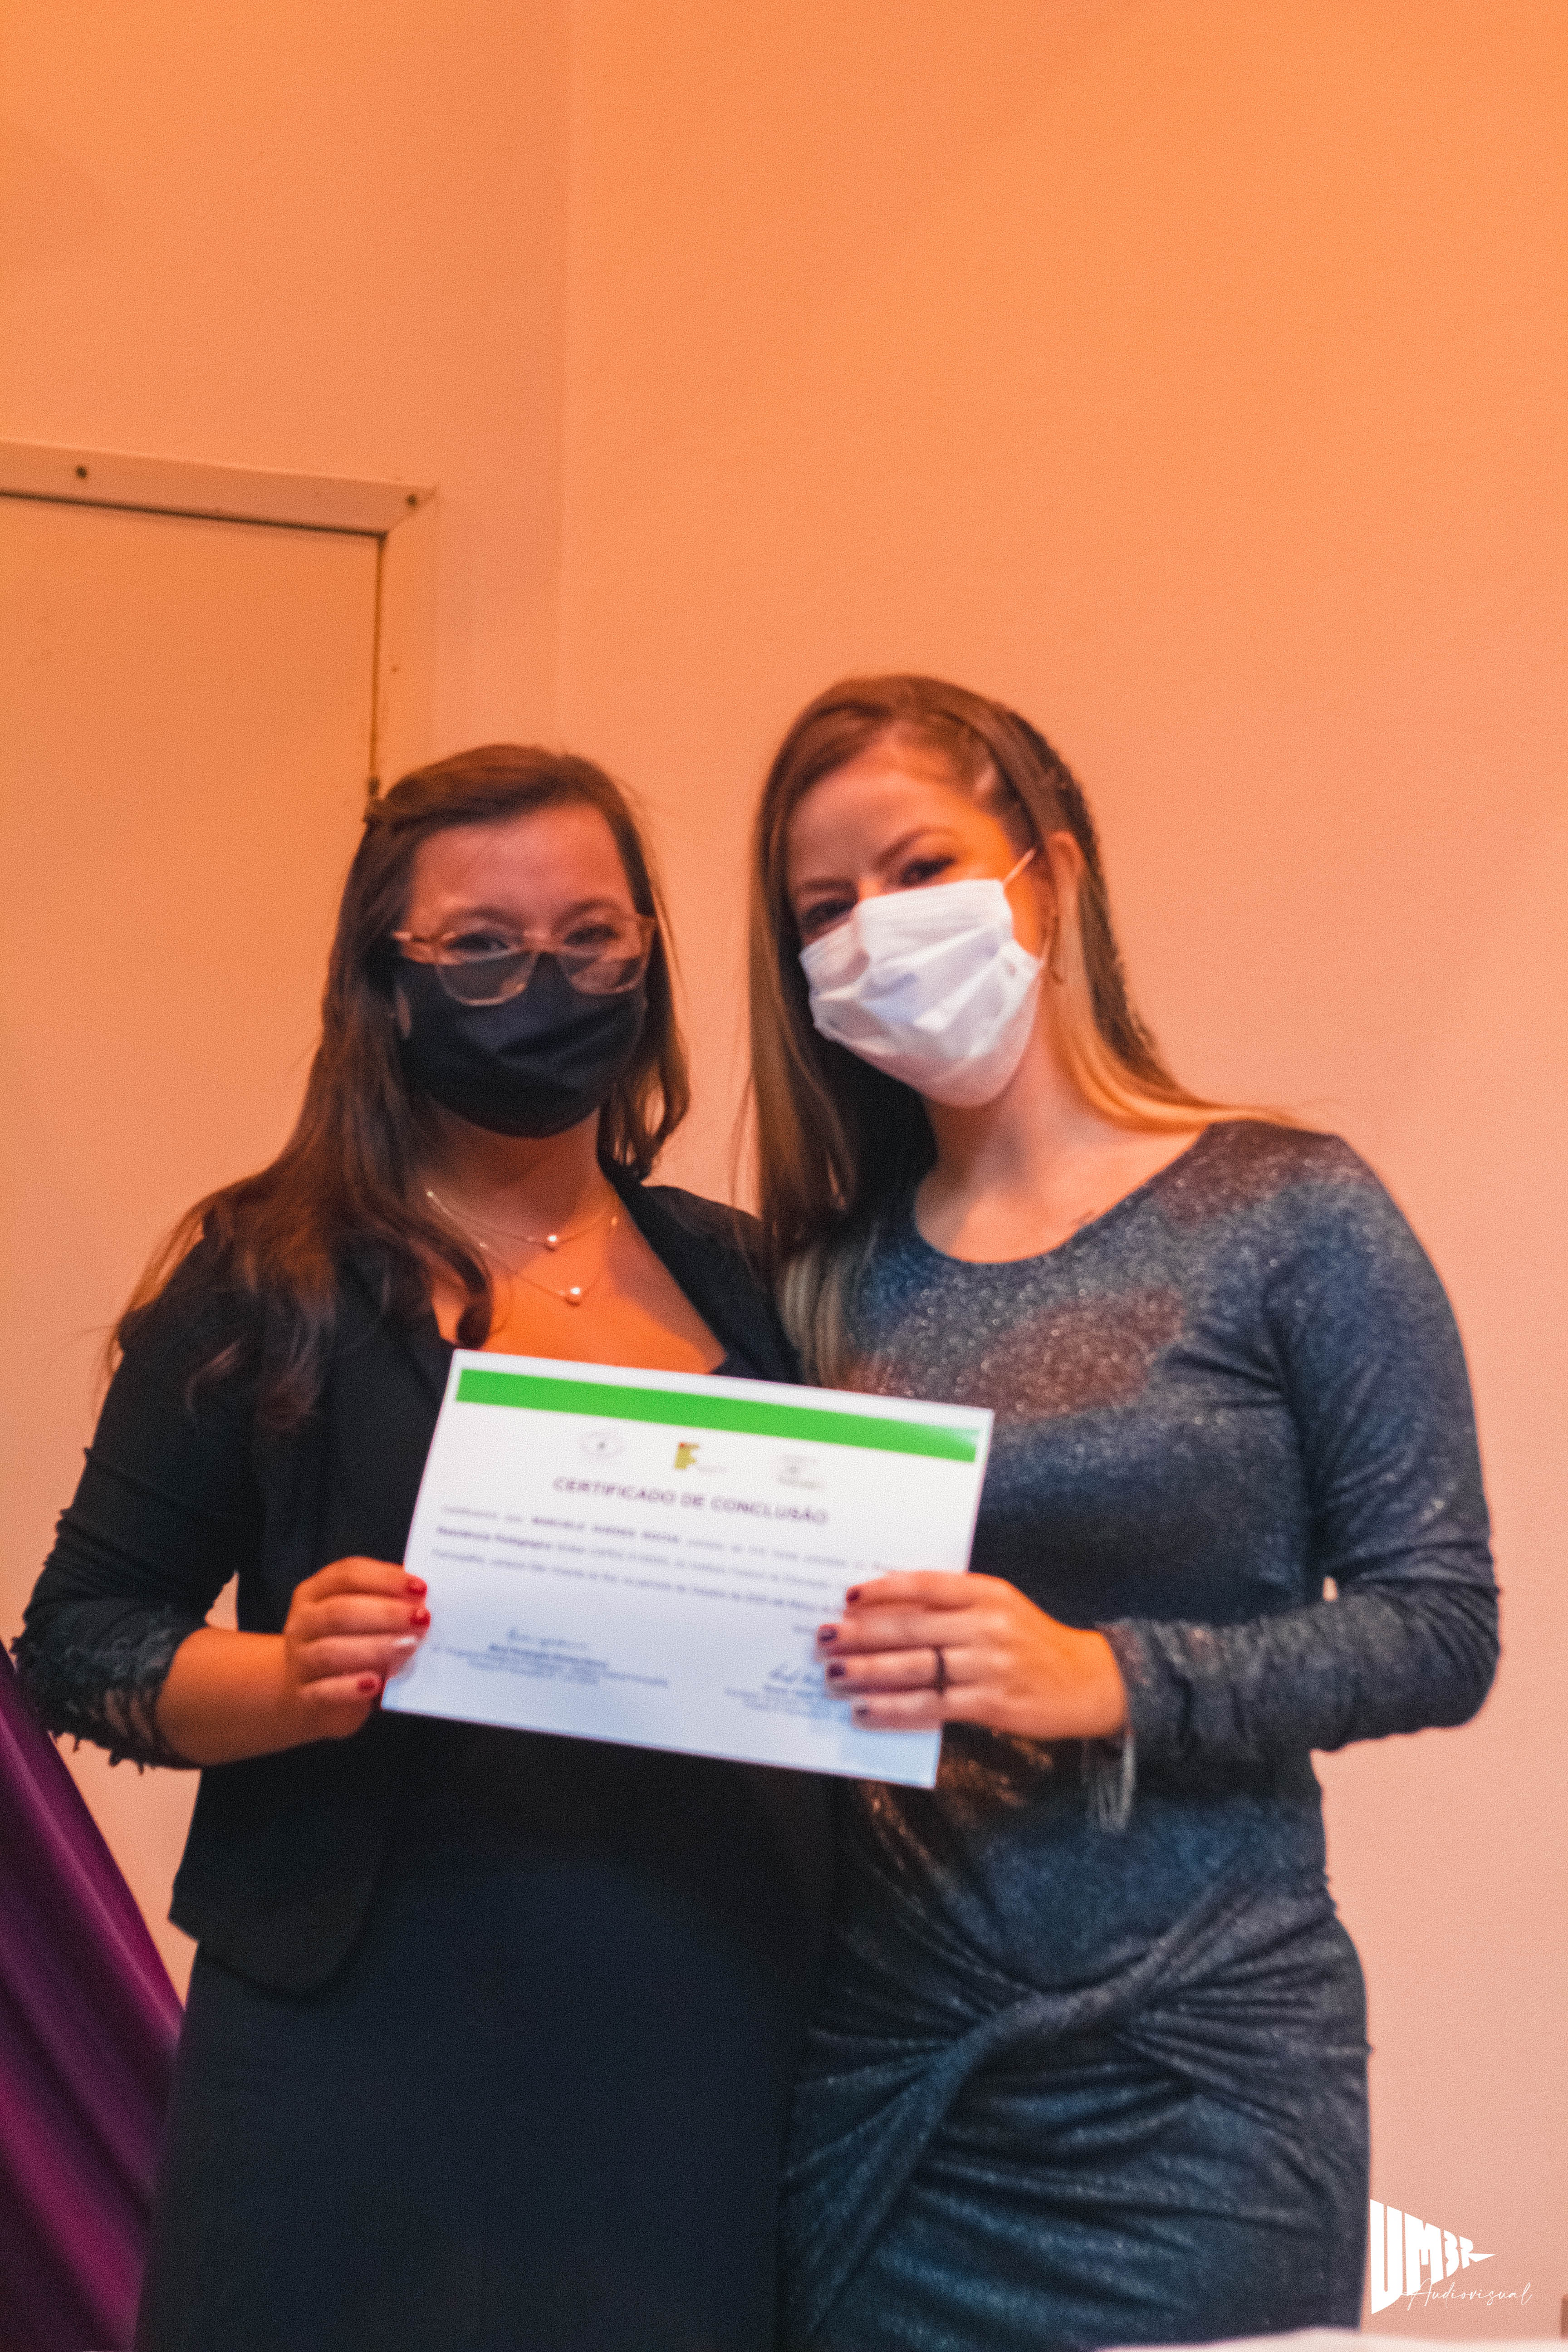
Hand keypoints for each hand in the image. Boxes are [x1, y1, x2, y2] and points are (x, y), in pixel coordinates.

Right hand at [280, 1557, 430, 1741]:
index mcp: (316, 1592)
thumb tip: (424, 1598)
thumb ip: (387, 1603)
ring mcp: (299, 1660)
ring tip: (409, 1646)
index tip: (421, 1588)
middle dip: (386, 1613)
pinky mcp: (304, 1695)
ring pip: (331, 1651)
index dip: (385, 1579)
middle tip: (422, 1619)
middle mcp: (302, 1622)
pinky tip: (376, 1685)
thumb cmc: (349, 1646)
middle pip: (340, 1611)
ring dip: (375, 1648)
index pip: (347, 1575)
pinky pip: (324, 1691)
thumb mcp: (363, 1619)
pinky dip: (351, 1688)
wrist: (313, 1696)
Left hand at [817, 1571, 1127, 1740]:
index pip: (924, 1585)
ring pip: (914, 1668)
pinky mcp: (990, 1703)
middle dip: (860, 1634)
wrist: (1088, 1681)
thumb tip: (886, 1608)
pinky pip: (930, 1706)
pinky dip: (892, 1709)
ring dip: (867, 1673)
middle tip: (823, 1639)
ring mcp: (988, 1665)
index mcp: (987, 1592)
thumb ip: (953, 1604)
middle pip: (910, 1627)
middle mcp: (986, 1624)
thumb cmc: (1032, 1641)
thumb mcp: (999, 1608)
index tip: (848, 1597)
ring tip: (834, 1676)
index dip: (883, 1590)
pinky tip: (865, 1711)